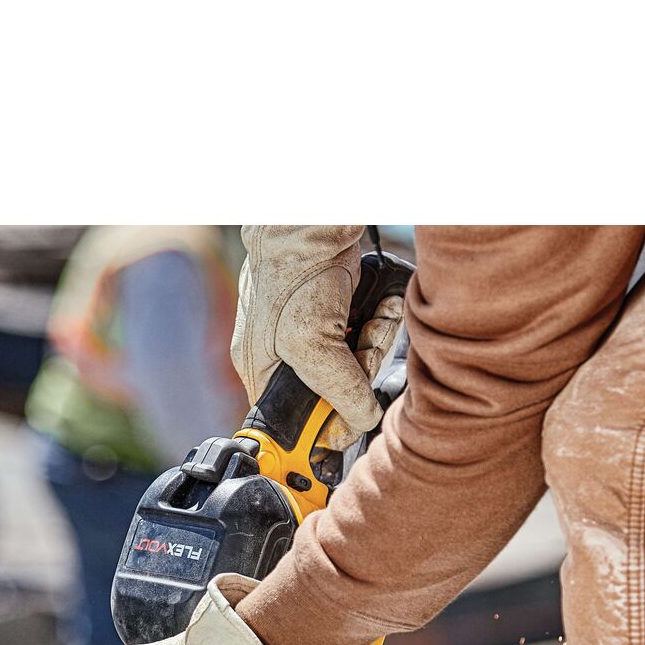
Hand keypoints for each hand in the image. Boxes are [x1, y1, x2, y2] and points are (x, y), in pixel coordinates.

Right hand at [230, 225, 383, 449]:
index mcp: (262, 371)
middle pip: (333, 391)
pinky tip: (381, 309)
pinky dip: (379, 323)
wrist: (313, 219)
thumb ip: (338, 391)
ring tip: (375, 320)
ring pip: (354, 364)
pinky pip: (364, 334)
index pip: (293, 420)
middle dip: (358, 372)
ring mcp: (310, 332)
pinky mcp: (334, 312)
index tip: (351, 421)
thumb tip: (363, 420)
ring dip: (374, 344)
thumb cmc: (294, 274)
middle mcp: (283, 355)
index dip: (325, 424)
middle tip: (365, 350)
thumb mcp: (312, 346)